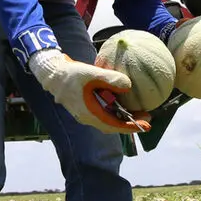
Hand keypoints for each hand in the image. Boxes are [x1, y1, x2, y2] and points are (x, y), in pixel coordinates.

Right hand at [28, 49, 150, 133]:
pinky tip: (123, 101)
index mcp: (90, 114)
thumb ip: (110, 79)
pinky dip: (116, 110)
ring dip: (124, 117)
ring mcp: (86, 113)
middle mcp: (88, 117)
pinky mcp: (86, 107)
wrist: (52, 74)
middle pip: (113, 125)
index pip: (114, 125)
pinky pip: (104, 112)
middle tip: (147, 118)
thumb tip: (129, 85)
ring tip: (139, 111)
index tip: (146, 124)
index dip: (131, 126)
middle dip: (131, 123)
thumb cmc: (70, 74)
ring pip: (109, 119)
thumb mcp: (91, 74)